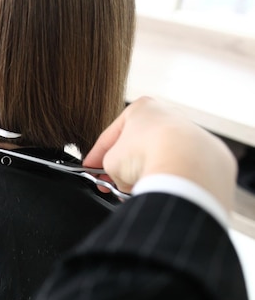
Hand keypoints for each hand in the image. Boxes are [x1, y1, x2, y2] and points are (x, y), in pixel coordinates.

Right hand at [83, 97, 236, 211]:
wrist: (185, 166)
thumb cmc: (147, 153)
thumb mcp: (111, 160)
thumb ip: (109, 166)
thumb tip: (118, 178)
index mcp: (142, 108)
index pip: (112, 135)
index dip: (97, 156)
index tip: (91, 169)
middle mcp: (169, 115)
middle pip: (138, 146)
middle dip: (124, 166)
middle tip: (112, 182)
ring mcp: (191, 135)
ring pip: (160, 159)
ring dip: (146, 174)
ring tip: (136, 190)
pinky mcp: (208, 157)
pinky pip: (180, 172)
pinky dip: (169, 182)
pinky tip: (159, 192)